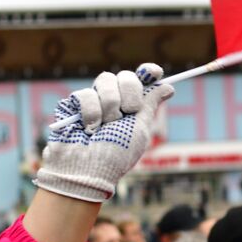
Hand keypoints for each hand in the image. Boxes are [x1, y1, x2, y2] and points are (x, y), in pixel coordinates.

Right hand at [34, 63, 172, 201]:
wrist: (87, 169)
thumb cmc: (116, 156)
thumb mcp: (139, 130)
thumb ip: (150, 104)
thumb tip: (168, 86)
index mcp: (132, 107)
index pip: (140, 80)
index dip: (148, 72)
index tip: (154, 72)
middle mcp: (114, 101)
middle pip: (125, 75)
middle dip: (129, 93)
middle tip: (128, 112)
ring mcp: (94, 100)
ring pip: (105, 80)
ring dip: (109, 106)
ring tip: (104, 126)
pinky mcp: (74, 104)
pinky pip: (86, 94)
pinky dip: (91, 113)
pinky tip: (88, 129)